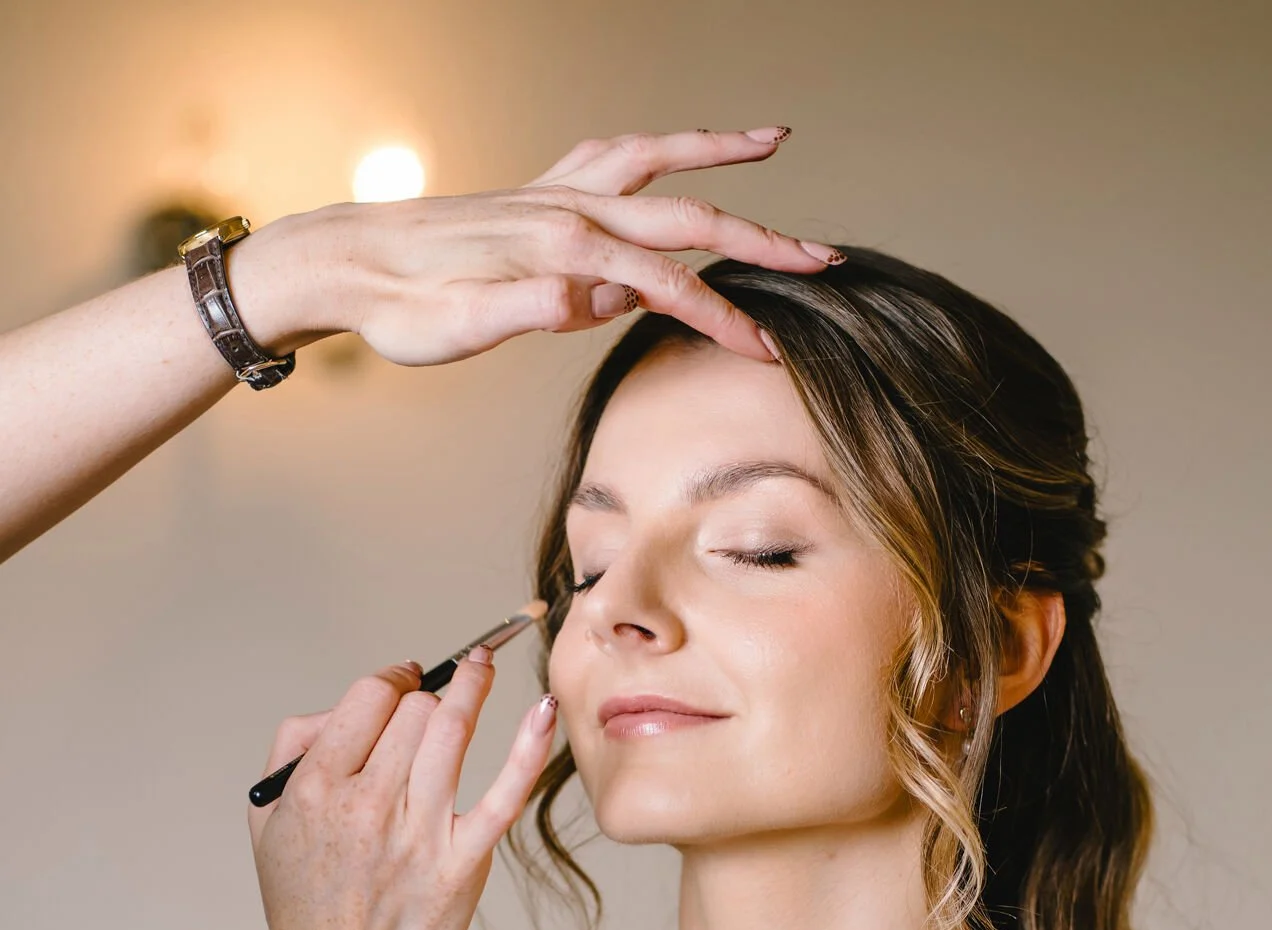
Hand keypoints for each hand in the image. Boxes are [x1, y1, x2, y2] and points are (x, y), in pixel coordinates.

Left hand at [236, 126, 838, 365]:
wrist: (350, 262)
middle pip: (685, 218)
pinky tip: (678, 158)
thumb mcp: (455, 332)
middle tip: (824, 258)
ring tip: (774, 141)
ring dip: (719, 153)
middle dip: (762, 239)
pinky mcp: (542, 195)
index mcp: (560, 251)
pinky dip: (661, 152)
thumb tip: (585, 301)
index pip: (666, 286)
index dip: (724, 319)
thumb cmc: (401, 311)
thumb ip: (522, 312)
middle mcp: (567, 209)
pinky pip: (617, 160)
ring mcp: (556, 194)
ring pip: (657, 163)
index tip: (770, 350)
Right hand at [249, 653, 555, 929]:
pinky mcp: (462, 864)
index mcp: (316, 789)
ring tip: (485, 664)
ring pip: (452, 731)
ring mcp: (419, 835)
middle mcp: (367, 806)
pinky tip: (544, 711)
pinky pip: (503, 793)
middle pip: (413, 711)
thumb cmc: (306, 905)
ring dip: (474, 686)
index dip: (390, 681)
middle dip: (425, 694)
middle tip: (434, 694)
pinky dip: (528, 747)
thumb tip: (343, 705)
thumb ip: (292, 750)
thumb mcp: (267, 822)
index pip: (367, 699)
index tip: (401, 683)